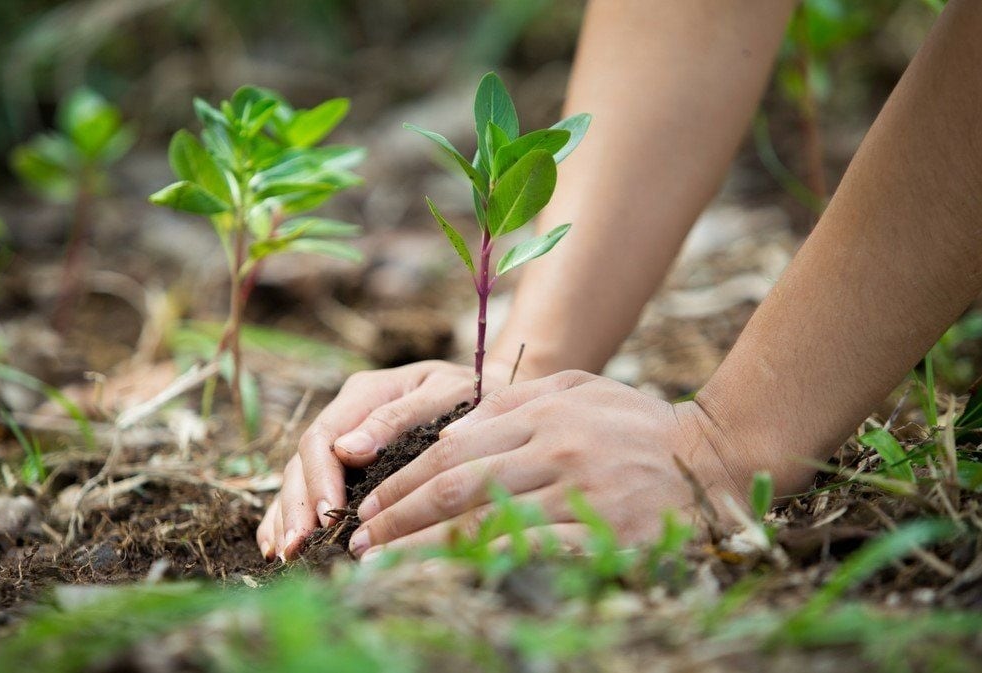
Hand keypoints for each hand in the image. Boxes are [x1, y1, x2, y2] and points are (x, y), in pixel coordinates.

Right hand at [256, 358, 520, 560]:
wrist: (490, 392)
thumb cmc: (473, 395)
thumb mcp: (445, 395)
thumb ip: (398, 418)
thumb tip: (347, 451)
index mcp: (366, 392)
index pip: (324, 436)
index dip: (320, 478)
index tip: (328, 514)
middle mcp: (347, 414)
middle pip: (304, 460)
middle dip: (298, 505)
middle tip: (298, 546)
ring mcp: (343, 437)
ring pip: (298, 475)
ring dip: (288, 515)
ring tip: (285, 554)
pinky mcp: (346, 461)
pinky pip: (308, 486)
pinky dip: (289, 514)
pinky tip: (277, 545)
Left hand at [345, 371, 753, 558]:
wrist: (716, 456)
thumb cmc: (638, 423)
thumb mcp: (578, 388)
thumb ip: (513, 403)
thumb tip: (449, 430)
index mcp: (543, 411)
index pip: (452, 449)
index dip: (403, 482)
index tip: (368, 507)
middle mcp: (555, 447)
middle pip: (456, 487)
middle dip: (398, 518)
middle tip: (359, 543)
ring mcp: (580, 491)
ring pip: (485, 524)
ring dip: (424, 551)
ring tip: (383, 569)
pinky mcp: (605, 533)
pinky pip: (531, 555)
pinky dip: (483, 569)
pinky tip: (451, 584)